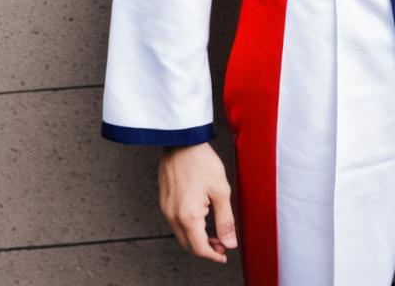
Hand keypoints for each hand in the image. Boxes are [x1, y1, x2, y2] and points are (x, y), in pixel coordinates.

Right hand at [159, 141, 237, 263]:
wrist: (181, 140)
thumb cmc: (201, 161)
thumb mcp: (220, 190)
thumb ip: (225, 220)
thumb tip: (230, 243)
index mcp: (187, 216)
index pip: (200, 248)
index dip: (214, 255)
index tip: (224, 255)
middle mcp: (173, 216)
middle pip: (188, 244)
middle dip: (206, 248)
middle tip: (222, 243)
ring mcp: (166, 208)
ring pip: (181, 234)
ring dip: (197, 237)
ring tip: (213, 230)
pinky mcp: (164, 200)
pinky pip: (176, 222)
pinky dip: (189, 226)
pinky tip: (201, 216)